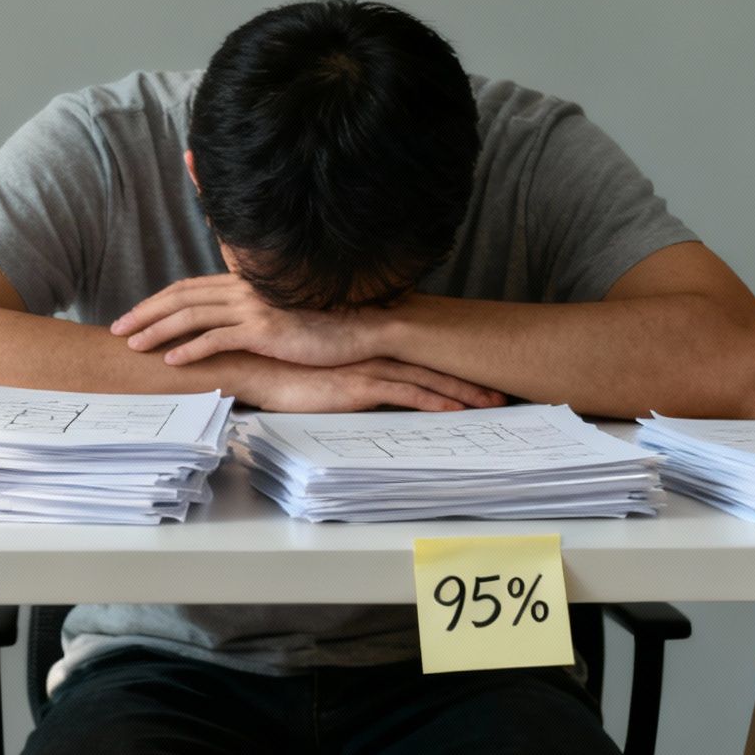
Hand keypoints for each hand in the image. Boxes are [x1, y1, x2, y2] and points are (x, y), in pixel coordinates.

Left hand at [113, 274, 375, 366]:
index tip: (132, 316)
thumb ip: (244, 313)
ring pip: (192, 316)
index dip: (156, 301)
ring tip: (134, 346)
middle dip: (144, 314)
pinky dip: (190, 349)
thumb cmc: (315, 327)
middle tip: (117, 330)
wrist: (358, 330)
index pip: (187, 288)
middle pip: (181, 298)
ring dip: (158, 331)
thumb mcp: (273, 314)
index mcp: (242, 283)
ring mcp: (254, 308)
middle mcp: (243, 289)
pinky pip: (218, 339)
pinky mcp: (265, 330)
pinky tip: (171, 361)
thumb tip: (215, 327)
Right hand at [231, 355, 504, 412]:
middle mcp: (372, 351)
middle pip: (432, 362)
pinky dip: (435, 401)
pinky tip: (458, 410)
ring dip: (463, 390)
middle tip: (501, 386)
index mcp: (364, 344)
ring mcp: (367, 366)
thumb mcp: (315, 366)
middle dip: (469, 375)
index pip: (415, 352)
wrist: (252, 365)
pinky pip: (407, 393)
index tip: (473, 370)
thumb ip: (338, 368)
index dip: (447, 361)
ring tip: (494, 402)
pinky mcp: (359, 384)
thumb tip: (349, 381)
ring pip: (428, 377)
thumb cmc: (274, 366)